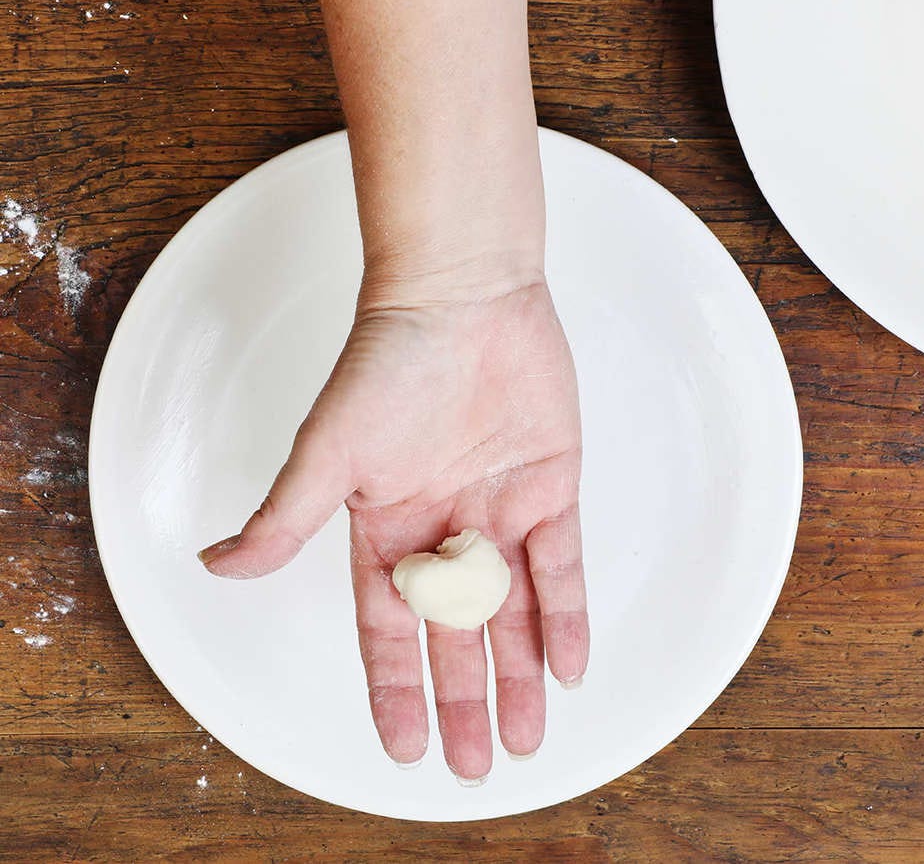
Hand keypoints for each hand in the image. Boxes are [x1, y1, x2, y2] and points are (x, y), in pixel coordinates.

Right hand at [199, 278, 587, 781]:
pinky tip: (568, 666)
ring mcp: (500, 513)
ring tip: (526, 738)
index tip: (409, 747)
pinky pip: (563, 567)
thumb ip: (285, 517)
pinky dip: (567, 616)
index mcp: (385, 530)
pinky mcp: (551, 489)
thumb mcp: (327, 452)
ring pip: (514, 612)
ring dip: (520, 674)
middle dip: (465, 700)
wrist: (464, 296)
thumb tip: (217, 565)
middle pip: (455, 635)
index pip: (389, 629)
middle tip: (475, 765)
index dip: (397, 689)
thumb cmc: (388, 362)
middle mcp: (444, 532)